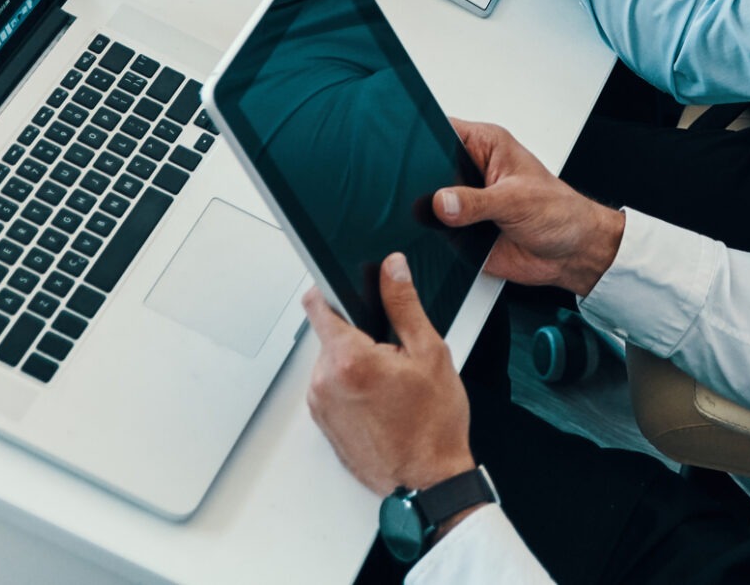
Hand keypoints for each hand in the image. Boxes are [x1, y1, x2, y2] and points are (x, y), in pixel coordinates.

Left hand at [304, 252, 474, 497]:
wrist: (426, 480)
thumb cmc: (432, 425)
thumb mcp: (430, 352)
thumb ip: (405, 304)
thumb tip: (393, 269)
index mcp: (348, 359)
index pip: (317, 304)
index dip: (331, 289)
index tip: (343, 287)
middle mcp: (324, 382)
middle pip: (331, 335)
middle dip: (359, 336)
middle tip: (394, 355)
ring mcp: (320, 405)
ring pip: (332, 362)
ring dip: (355, 364)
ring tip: (391, 384)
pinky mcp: (323, 423)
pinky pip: (332, 388)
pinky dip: (352, 387)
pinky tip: (382, 401)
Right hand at [432, 119, 625, 295]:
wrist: (571, 252)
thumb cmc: (559, 212)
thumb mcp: (517, 200)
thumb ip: (476, 201)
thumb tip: (442, 202)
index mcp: (487, 146)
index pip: (444, 130)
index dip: (424, 138)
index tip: (410, 153)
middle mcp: (473, 170)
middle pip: (429, 167)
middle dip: (424, 182)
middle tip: (432, 198)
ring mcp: (465, 201)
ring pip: (427, 201)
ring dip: (429, 213)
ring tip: (446, 221)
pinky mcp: (461, 230)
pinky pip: (435, 231)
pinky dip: (435, 236)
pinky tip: (446, 238)